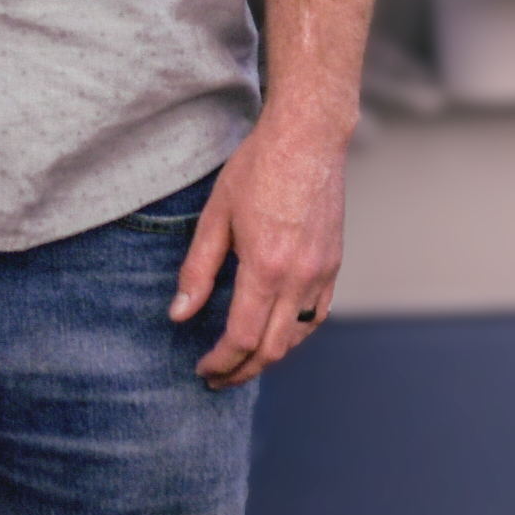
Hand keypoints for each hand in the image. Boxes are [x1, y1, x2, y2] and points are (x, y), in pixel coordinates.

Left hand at [170, 109, 348, 387]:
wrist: (309, 136)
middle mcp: (300, 276)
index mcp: (266, 266)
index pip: (242, 337)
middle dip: (242, 370)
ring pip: (298, 335)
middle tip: (218, 377)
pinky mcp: (335, 262)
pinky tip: (278, 332)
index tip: (203, 368)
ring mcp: (323, 271)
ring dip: (270, 355)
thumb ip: (198, 270)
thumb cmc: (259, 167)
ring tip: (244, 360)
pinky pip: (318, 313)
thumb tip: (180, 313)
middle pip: (273, 348)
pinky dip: (296, 332)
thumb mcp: (215, 216)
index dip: (220, 361)